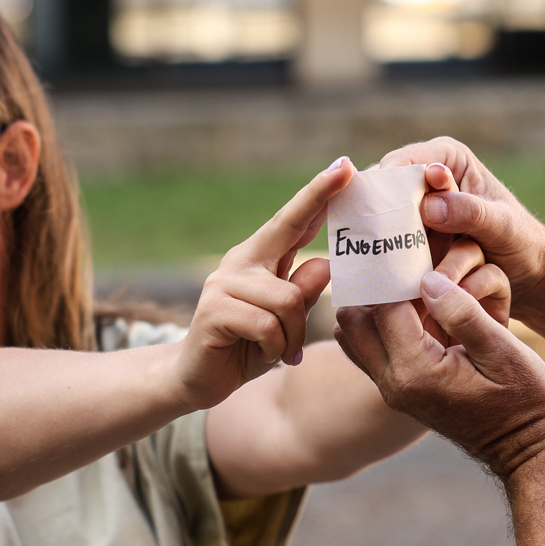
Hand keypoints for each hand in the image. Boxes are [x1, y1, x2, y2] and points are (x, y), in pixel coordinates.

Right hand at [178, 157, 354, 408]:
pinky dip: (276, 347)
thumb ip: (304, 290)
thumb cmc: (249, 346)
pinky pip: (269, 326)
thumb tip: (326, 263)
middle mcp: (239, 262)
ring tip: (280, 350)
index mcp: (258, 256)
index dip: (319, 192)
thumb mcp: (287, 320)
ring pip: (290, 299)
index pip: (293, 218)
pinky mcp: (213, 310)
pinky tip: (263, 355)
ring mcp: (223, 284)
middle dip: (313, 275)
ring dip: (293, 334)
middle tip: (309, 310)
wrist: (199, 379)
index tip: (345, 166)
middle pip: (295, 250)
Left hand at [336, 269, 544, 478]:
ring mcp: (393, 390)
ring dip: (373, 309)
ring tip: (410, 291)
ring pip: (352, 335)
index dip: (398, 274)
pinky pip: (368, 349)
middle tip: (408, 270)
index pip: (384, 307)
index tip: (416, 252)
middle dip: (376, 290)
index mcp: (417, 372)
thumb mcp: (504, 351)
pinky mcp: (398, 391)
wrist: (526, 448)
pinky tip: (414, 312)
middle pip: (353, 320)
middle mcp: (394, 384)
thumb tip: (428, 280)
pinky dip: (379, 326)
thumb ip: (463, 313)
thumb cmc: (524, 398)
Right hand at [380, 137, 544, 315]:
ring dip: (378, 241)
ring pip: (380, 219)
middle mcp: (425, 177)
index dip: (386, 186)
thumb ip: (470, 212)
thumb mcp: (503, 226)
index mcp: (447, 158)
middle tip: (370, 245)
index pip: (402, 163)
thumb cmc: (522, 242)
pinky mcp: (411, 238)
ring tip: (373, 264)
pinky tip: (380, 275)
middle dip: (377, 216)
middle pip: (383, 190)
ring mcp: (415, 209)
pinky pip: (387, 243)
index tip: (382, 217)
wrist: (528, 274)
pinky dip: (385, 258)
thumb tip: (429, 206)